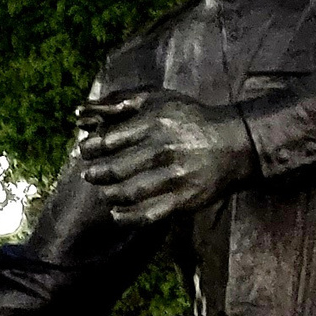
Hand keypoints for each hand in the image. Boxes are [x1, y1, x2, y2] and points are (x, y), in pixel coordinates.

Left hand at [77, 90, 254, 225]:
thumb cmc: (190, 119)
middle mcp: (161, 151)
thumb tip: (81, 113)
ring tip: (105, 191)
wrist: (235, 144)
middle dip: (95, 174)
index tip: (86, 151)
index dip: (90, 149)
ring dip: (108, 194)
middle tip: (90, 174)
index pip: (108, 141)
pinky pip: (146, 215)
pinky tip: (116, 213)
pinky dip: (126, 217)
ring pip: (126, 193)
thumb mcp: (159, 98)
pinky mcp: (182, 200)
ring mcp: (172, 178)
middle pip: (113, 169)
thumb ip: (120, 102)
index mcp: (154, 123)